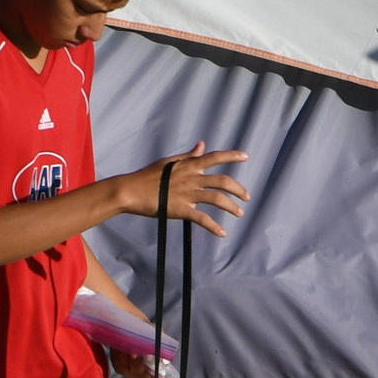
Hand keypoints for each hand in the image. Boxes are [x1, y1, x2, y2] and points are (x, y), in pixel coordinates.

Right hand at [125, 147, 248, 235]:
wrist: (131, 190)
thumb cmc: (148, 176)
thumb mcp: (170, 162)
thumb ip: (189, 155)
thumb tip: (202, 145)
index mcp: (189, 165)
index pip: (215, 157)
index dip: (232, 156)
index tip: (246, 156)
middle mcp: (192, 178)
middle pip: (223, 181)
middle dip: (238, 189)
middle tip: (247, 197)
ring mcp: (187, 194)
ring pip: (217, 199)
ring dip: (231, 207)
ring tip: (240, 213)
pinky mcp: (181, 209)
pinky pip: (202, 219)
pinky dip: (214, 227)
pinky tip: (222, 233)